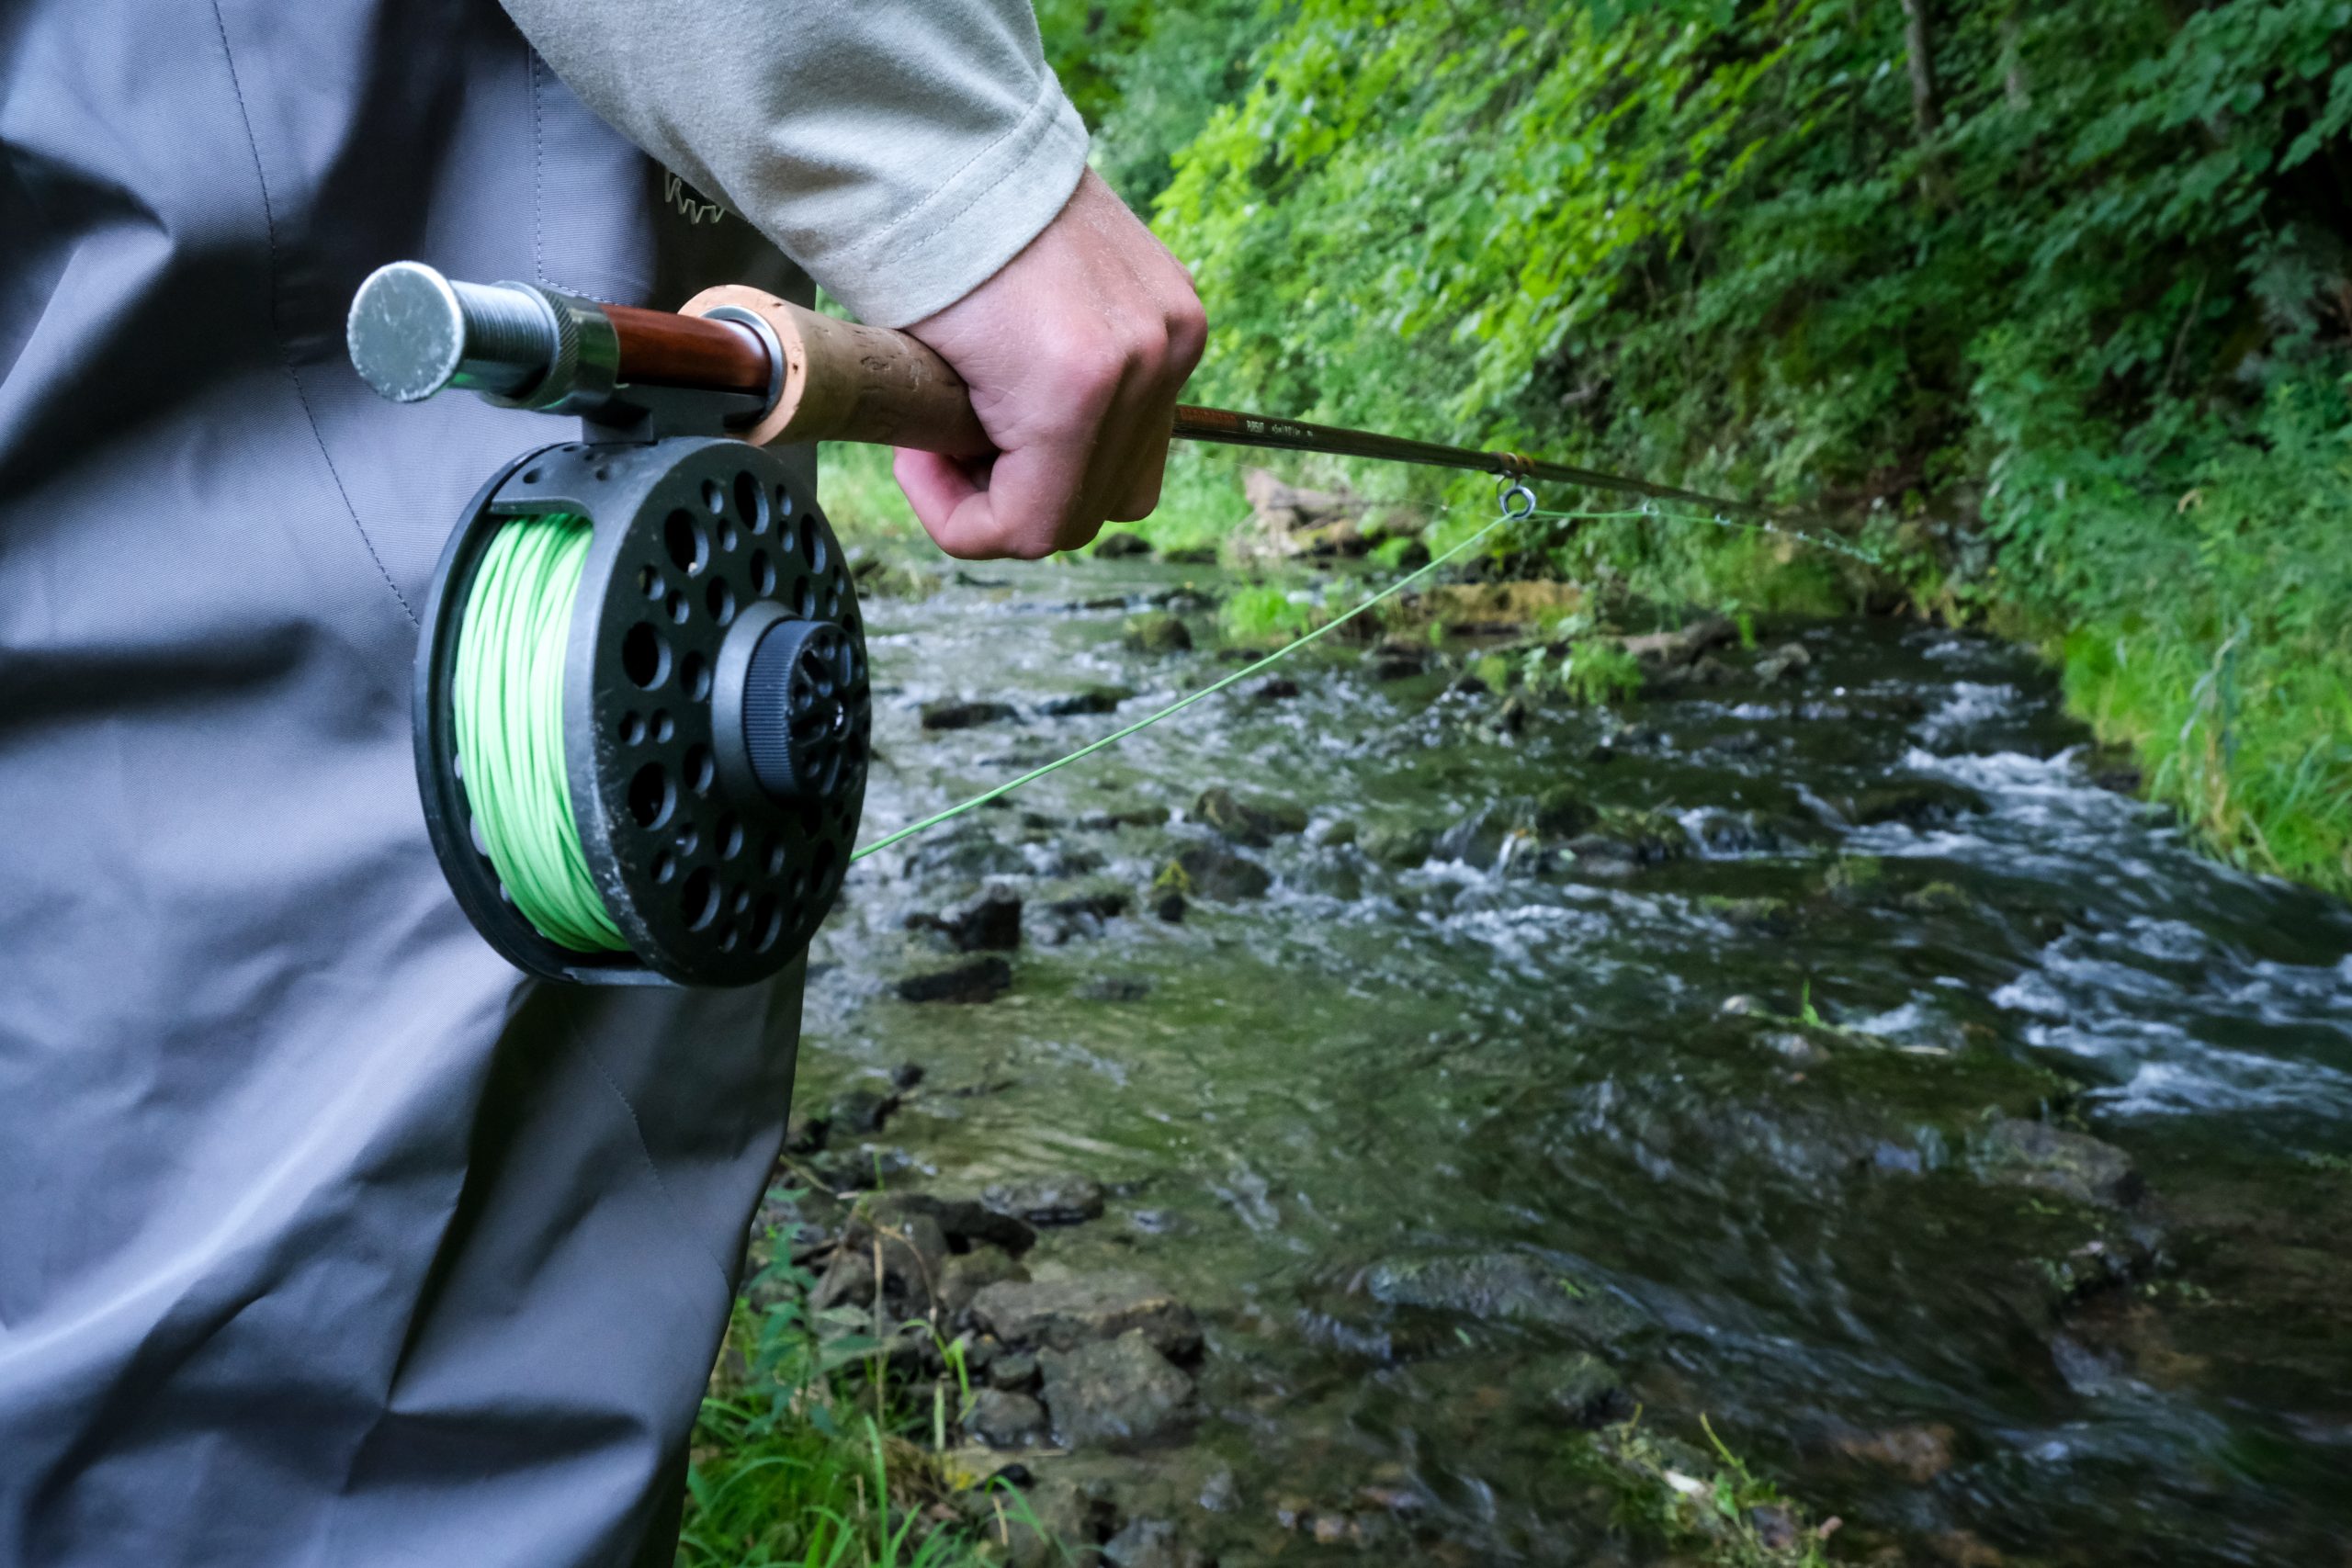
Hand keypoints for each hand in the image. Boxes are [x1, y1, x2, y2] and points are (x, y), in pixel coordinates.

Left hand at [892, 170, 1206, 559]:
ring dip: (1063, 468)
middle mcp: (1143, 368)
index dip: (963, 522)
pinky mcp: (1182, 311)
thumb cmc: (917, 252)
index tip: (918, 464)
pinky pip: (1150, 411)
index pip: (1036, 529)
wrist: (955, 145)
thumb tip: (987, 495)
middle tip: (954, 448)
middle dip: (1014, 498)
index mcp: (1072, 391)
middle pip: (1090, 512)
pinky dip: (1097, 419)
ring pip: (1132, 474)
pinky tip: (1041, 380)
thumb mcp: (923, 380)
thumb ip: (970, 455)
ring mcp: (1172, 337)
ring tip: (1003, 420)